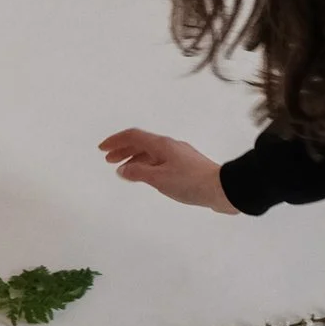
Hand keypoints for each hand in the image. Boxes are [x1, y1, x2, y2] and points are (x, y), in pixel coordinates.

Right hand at [99, 128, 238, 212]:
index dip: (116, 141)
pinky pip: (160, 161)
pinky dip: (147, 166)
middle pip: (142, 143)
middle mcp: (170, 146)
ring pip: (151, 153)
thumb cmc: (190, 182)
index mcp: (162, 145)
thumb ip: (138, 173)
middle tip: (108, 159)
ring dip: (135, 159)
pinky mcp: (187, 167)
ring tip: (124, 170)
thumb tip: (123, 169)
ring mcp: (179, 156)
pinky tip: (147, 176)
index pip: (133, 136)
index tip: (102, 149)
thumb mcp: (159, 179)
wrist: (222, 189)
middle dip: (123, 150)